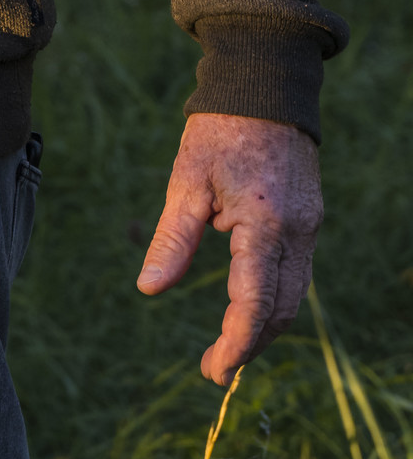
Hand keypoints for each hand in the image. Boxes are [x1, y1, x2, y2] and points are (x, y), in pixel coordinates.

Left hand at [136, 112, 321, 386]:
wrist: (264, 87)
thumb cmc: (219, 130)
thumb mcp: (186, 182)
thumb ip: (173, 240)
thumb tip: (149, 290)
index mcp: (264, 224)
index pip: (255, 303)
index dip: (236, 344)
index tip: (214, 372)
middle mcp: (296, 232)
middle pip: (281, 310)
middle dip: (250, 345)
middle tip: (214, 368)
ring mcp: (309, 226)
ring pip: (293, 295)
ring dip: (264, 327)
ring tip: (226, 347)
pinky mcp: (309, 219)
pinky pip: (297, 273)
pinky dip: (274, 299)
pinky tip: (247, 307)